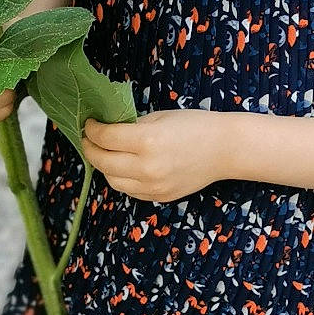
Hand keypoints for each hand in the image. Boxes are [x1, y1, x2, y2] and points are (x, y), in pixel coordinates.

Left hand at [81, 109, 227, 203]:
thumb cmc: (195, 125)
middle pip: (103, 162)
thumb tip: (107, 130)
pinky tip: (123, 166)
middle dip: (91, 149)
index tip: (89, 124)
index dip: (92, 130)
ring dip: (104, 166)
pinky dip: (121, 178)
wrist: (225, 149)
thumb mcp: (159, 117)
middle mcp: (147, 167)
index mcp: (147, 141)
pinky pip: (130, 190)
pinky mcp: (159, 197)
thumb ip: (132, 126)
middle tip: (89, 140)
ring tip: (104, 153)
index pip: (105, 138)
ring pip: (113, 181)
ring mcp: (153, 186)